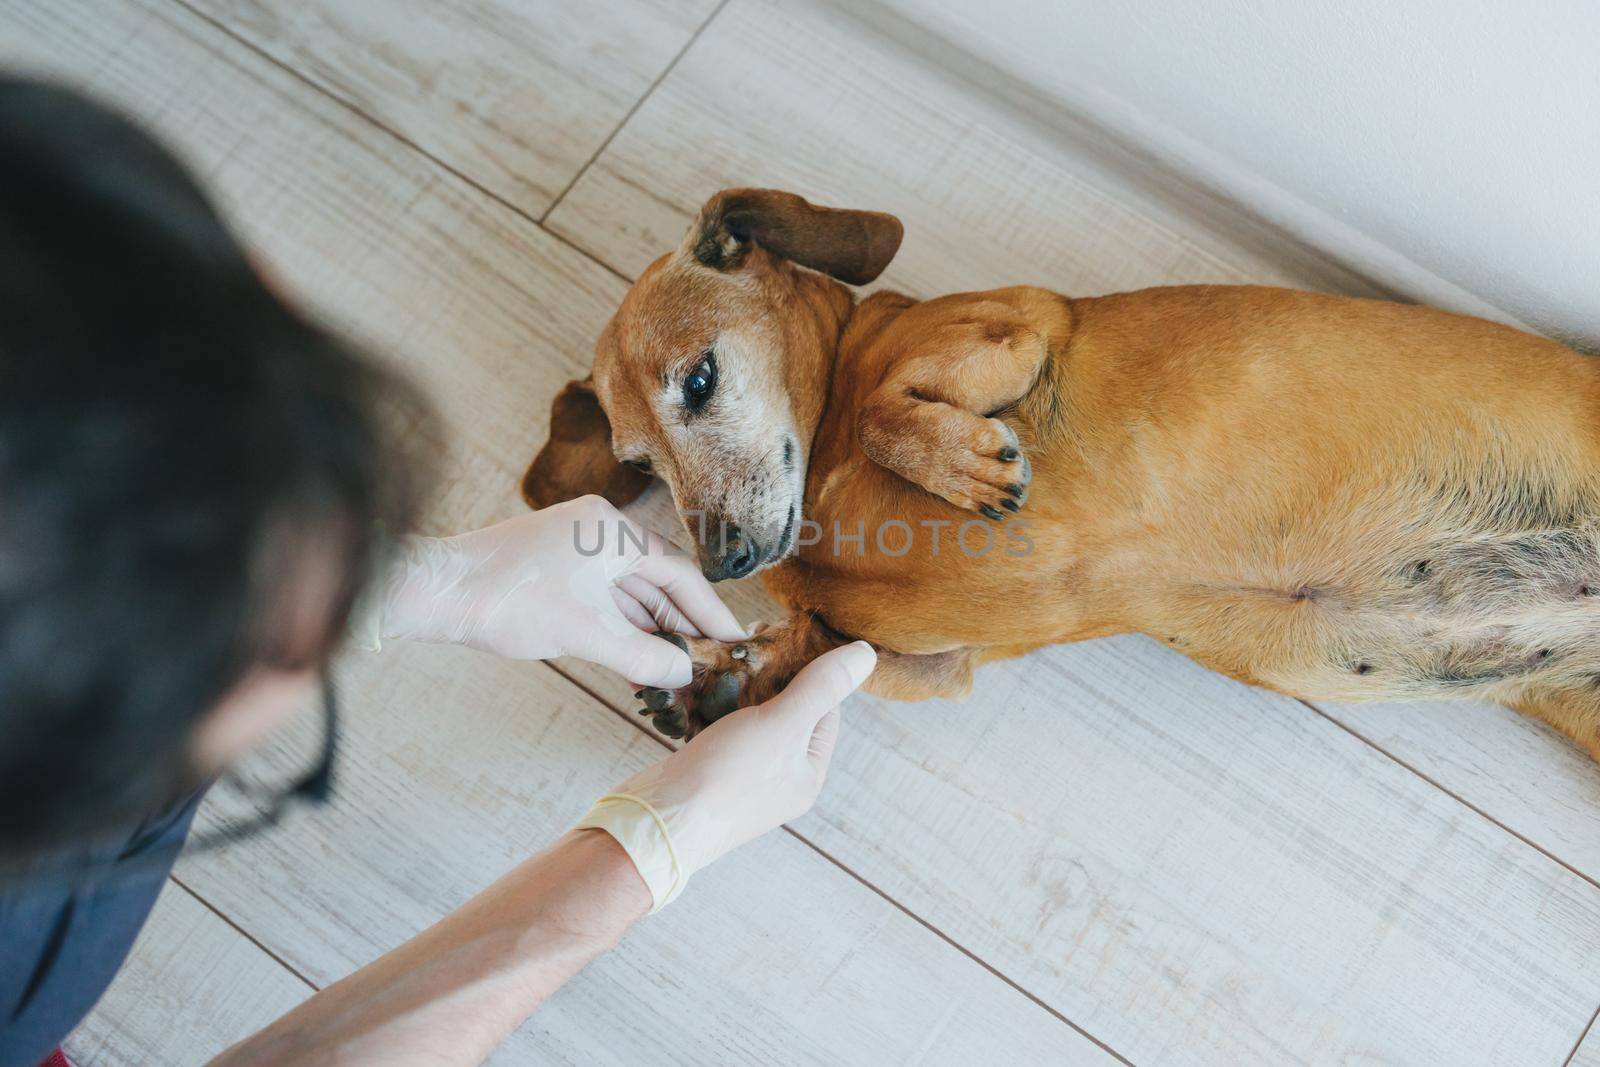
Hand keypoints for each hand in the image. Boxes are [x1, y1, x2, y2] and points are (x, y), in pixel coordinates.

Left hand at [378, 496, 745, 686]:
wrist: (435, 593)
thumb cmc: (508, 600)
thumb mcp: (586, 635)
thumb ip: (643, 655)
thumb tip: (685, 675)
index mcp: (611, 530)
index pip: (678, 574)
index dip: (710, 613)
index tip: (735, 641)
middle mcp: (597, 530)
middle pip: (656, 581)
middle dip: (683, 623)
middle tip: (714, 659)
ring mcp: (574, 549)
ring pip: (628, 592)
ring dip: (653, 628)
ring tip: (683, 664)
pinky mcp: (554, 569)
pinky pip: (603, 598)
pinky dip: (622, 625)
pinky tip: (640, 655)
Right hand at [575, 640, 875, 908]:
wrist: (655, 824)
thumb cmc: (726, 779)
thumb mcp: (781, 724)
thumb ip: (820, 687)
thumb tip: (865, 655)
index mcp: (808, 775)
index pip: (825, 711)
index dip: (810, 671)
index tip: (784, 637)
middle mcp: (780, 781)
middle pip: (786, 713)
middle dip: (769, 677)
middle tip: (749, 641)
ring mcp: (742, 779)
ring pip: (749, 719)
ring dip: (737, 688)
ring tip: (723, 658)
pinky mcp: (706, 774)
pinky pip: (718, 730)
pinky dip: (711, 706)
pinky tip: (699, 686)